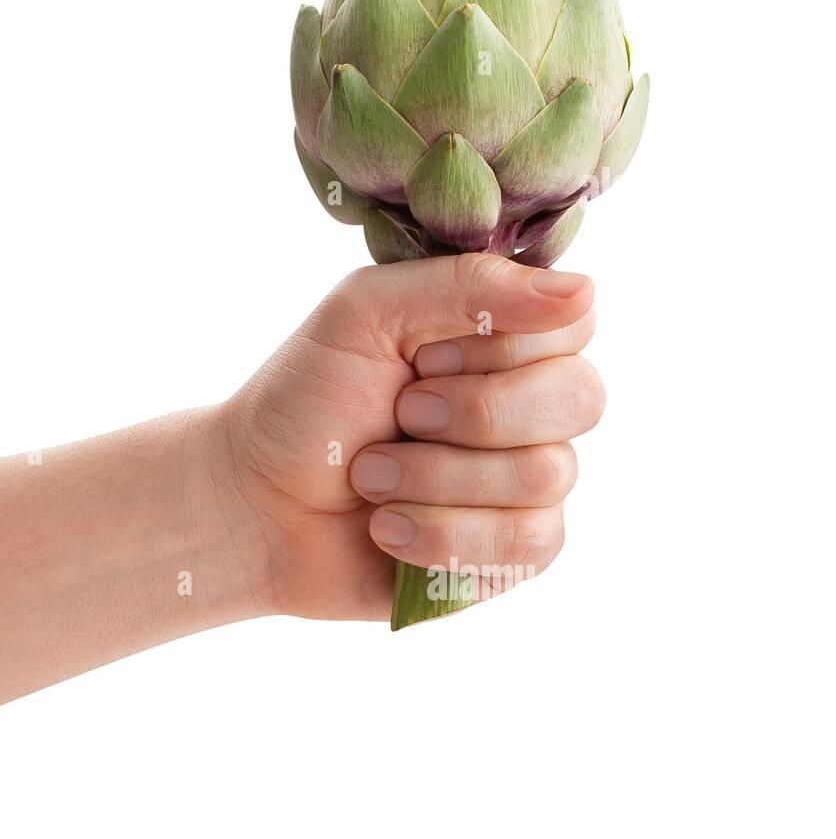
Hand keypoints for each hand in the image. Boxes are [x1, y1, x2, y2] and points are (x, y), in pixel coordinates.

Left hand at [219, 253, 603, 620]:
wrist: (254, 505)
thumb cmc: (304, 401)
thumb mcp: (365, 313)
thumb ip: (467, 284)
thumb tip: (583, 289)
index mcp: (496, 336)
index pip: (570, 324)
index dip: (494, 348)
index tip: (420, 359)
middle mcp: (526, 405)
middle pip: (580, 398)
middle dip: (470, 414)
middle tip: (397, 416)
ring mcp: (525, 482)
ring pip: (548, 475)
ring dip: (436, 479)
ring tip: (370, 480)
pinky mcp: (511, 553)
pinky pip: (529, 546)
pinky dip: (441, 536)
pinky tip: (386, 530)